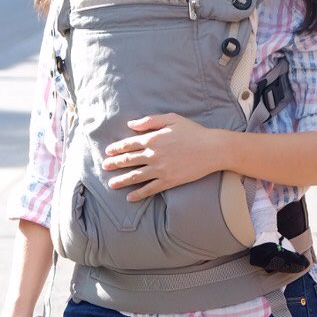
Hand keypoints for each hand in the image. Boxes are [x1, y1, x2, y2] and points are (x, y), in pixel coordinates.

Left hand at [103, 114, 222, 201]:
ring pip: (135, 176)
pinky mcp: (169, 181)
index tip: (108, 152)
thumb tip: (131, 124)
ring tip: (112, 184)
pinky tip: (130, 197)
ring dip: (122, 181)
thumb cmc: (193, 132)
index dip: (117, 148)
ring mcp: (160, 169)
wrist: (212, 149)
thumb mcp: (171, 119)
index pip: (129, 144)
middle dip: (115, 164)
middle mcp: (154, 155)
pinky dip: (139, 194)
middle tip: (105, 166)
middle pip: (129, 160)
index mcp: (153, 139)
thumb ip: (150, 121)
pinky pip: (150, 189)